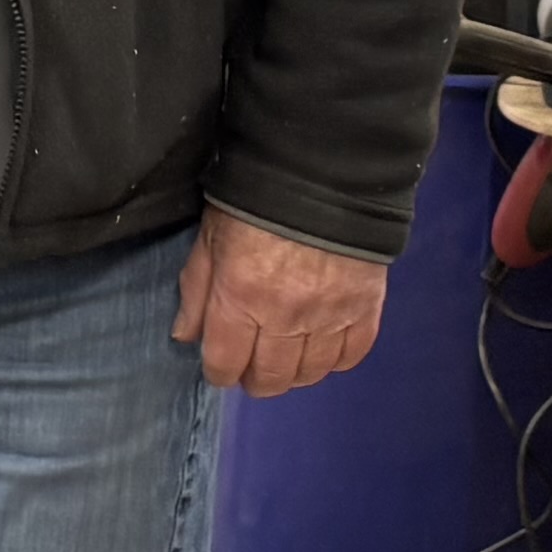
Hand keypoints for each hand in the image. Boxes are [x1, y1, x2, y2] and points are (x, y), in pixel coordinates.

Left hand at [171, 209, 386, 399]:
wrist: (324, 172)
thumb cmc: (255, 201)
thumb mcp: (211, 238)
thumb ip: (196, 290)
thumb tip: (185, 337)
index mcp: (240, 297)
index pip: (225, 364)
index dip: (219, 372)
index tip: (221, 366)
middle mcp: (286, 315)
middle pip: (270, 378)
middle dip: (255, 378)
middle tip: (252, 364)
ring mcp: (330, 316)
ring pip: (311, 374)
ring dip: (294, 372)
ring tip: (286, 356)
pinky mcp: (366, 307)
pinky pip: (352, 356)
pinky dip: (335, 359)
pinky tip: (322, 345)